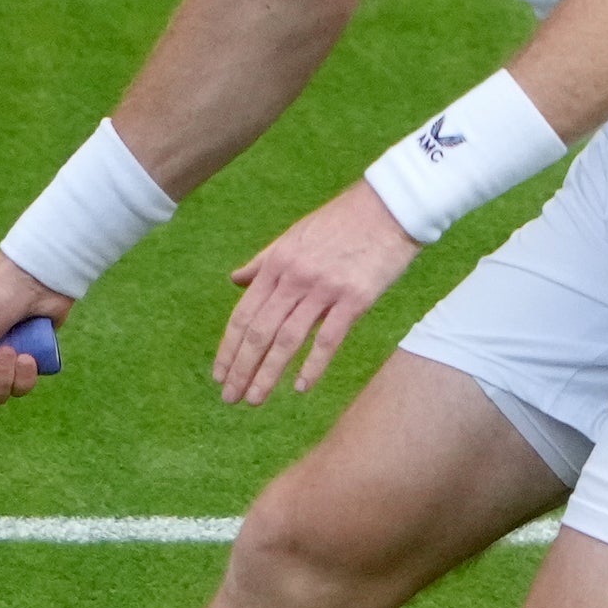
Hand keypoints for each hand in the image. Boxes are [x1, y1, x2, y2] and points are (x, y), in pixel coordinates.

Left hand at [214, 181, 418, 404]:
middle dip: (241, 368)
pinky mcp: (355, 299)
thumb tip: (235, 281)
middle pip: (260, 332)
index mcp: (277, 263)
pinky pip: (328, 339)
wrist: (389, 208)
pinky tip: (300, 388)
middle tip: (230, 397)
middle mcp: (295, 278)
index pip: (243, 315)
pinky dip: (312, 366)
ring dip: (267, 374)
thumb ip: (263, 262)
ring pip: (287, 340)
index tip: (218, 374)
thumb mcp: (294, 236)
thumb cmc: (342, 222)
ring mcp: (324, 289)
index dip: (229, 348)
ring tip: (254, 399)